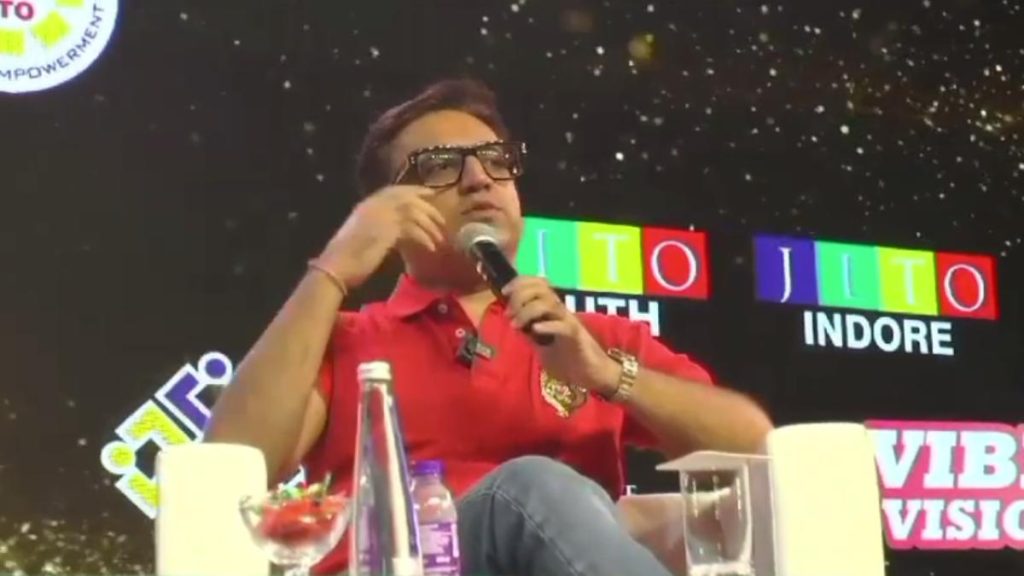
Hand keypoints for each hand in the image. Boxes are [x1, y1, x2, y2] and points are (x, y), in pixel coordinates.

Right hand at [315, 185, 445, 287]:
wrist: (335, 267)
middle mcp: (374, 205)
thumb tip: (398, 229)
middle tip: (442, 219)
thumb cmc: (346, 257)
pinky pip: (413, 230)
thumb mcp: (363, 235)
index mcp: (366, 204)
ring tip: (439, 240)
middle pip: (409, 199)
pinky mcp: (387, 230)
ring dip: (429, 227)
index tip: (429, 194)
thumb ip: (379, 226)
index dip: (414, 191)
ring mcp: (380, 215)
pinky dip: (424, 239)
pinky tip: (430, 248)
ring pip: (414, 214)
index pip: (395, 190)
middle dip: (428, 209)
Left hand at [502, 276, 620, 395]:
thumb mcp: (540, 344)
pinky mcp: (576, 337)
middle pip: (541, 288)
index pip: (538, 283)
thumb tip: (511, 321)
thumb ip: (528, 331)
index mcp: (552, 309)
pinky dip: (547, 325)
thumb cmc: (567, 358)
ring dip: (528, 311)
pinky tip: (535, 330)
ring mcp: (569, 322)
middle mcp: (561, 311)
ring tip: (517, 325)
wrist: (592, 374)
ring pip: (549, 303)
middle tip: (509, 314)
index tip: (504, 291)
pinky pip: (563, 326)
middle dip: (520, 296)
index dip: (520, 282)